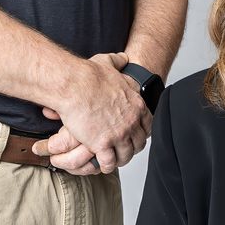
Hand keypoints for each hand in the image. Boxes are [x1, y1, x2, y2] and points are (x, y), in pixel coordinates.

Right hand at [31, 52, 150, 174]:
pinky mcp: (102, 144)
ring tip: (113, 161)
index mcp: (136, 105)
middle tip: (124, 151)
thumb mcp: (110, 63)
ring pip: (125, 155)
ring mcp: (119, 134)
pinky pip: (109, 162)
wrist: (75, 85)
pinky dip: (106, 165)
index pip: (148, 125)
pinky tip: (101, 165)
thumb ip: (119, 61)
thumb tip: (123, 58)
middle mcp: (131, 122)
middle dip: (132, 148)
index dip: (142, 132)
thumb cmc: (89, 75)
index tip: (135, 136)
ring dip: (119, 159)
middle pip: (139, 143)